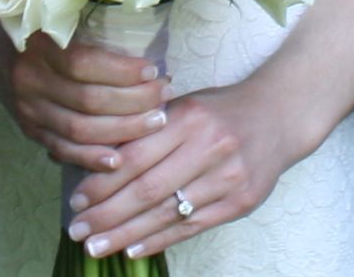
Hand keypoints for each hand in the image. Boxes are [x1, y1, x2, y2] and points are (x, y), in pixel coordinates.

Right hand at [11, 31, 171, 171]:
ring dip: (123, 130)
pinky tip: (120, 159)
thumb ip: (86, 27)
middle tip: (165, 95)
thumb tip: (142, 38)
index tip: (153, 69)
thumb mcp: (53, 18)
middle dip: (134, 102)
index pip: (84, 64)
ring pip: (79, 130)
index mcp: (38, 46)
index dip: (122, 71)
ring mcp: (27, 109)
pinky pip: (63, 149)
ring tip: (156, 121)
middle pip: (88, 101)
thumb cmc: (32, 27)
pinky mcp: (28, 129)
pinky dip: (92, 157)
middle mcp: (30, 80)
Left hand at [66, 81, 290, 257]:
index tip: (77, 199)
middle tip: (78, 230)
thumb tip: (101, 161)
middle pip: (148, 189)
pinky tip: (133, 249)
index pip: (136, 156)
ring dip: (127, 233)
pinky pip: (193, 226)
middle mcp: (208, 148)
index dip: (103, 181)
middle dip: (107, 214)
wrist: (277, 117)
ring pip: (168, 213)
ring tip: (96, 246)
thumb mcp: (183, 105)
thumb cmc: (219, 110)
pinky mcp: (240, 202)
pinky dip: (160, 240)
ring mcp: (227, 178)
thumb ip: (148, 130)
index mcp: (188, 118)